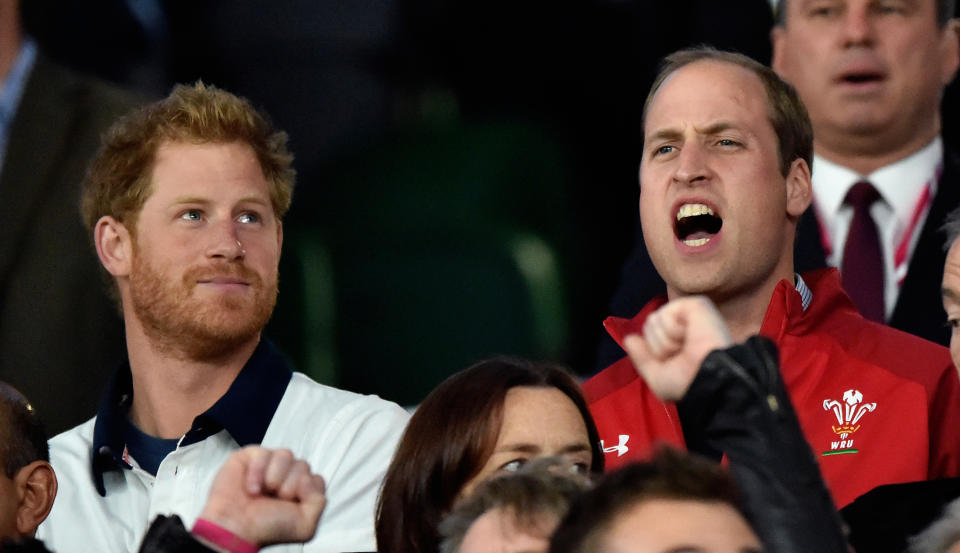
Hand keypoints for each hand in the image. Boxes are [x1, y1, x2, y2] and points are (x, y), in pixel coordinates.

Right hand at [198, 446, 325, 546]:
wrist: (235, 528)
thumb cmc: (265, 527)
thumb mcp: (305, 526)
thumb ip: (319, 501)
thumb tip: (306, 478)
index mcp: (300, 491)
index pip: (316, 479)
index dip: (306, 492)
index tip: (291, 505)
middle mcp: (286, 476)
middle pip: (303, 466)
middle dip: (289, 486)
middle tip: (273, 500)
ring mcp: (269, 465)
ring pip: (287, 455)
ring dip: (274, 478)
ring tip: (263, 493)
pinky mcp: (251, 457)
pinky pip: (265, 453)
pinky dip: (258, 473)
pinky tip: (251, 488)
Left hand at [624, 296, 732, 400]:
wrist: (706, 380)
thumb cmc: (688, 383)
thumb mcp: (658, 377)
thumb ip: (641, 358)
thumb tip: (629, 339)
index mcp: (679, 338)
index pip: (649, 334)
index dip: (656, 352)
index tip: (675, 362)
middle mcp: (685, 323)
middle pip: (649, 326)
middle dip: (659, 346)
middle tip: (682, 354)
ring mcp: (691, 312)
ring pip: (654, 320)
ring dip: (666, 341)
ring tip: (687, 346)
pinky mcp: (696, 304)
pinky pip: (664, 314)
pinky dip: (672, 330)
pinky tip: (690, 336)